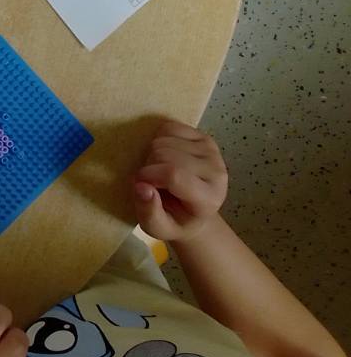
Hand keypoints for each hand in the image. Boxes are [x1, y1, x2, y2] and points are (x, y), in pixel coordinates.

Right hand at [133, 119, 228, 242]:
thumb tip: (141, 187)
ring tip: (158, 171)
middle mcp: (217, 172)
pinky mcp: (204, 138)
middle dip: (149, 166)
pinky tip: (164, 156)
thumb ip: (148, 212)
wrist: (194, 212)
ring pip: (163, 141)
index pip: (174, 175)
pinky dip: (158, 139)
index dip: (149, 175)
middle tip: (152, 182)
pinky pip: (168, 127)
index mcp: (209, 198)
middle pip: (165, 154)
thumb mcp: (158, 228)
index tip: (140, 185)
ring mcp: (211, 152)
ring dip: (152, 155)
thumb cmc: (175, 221)